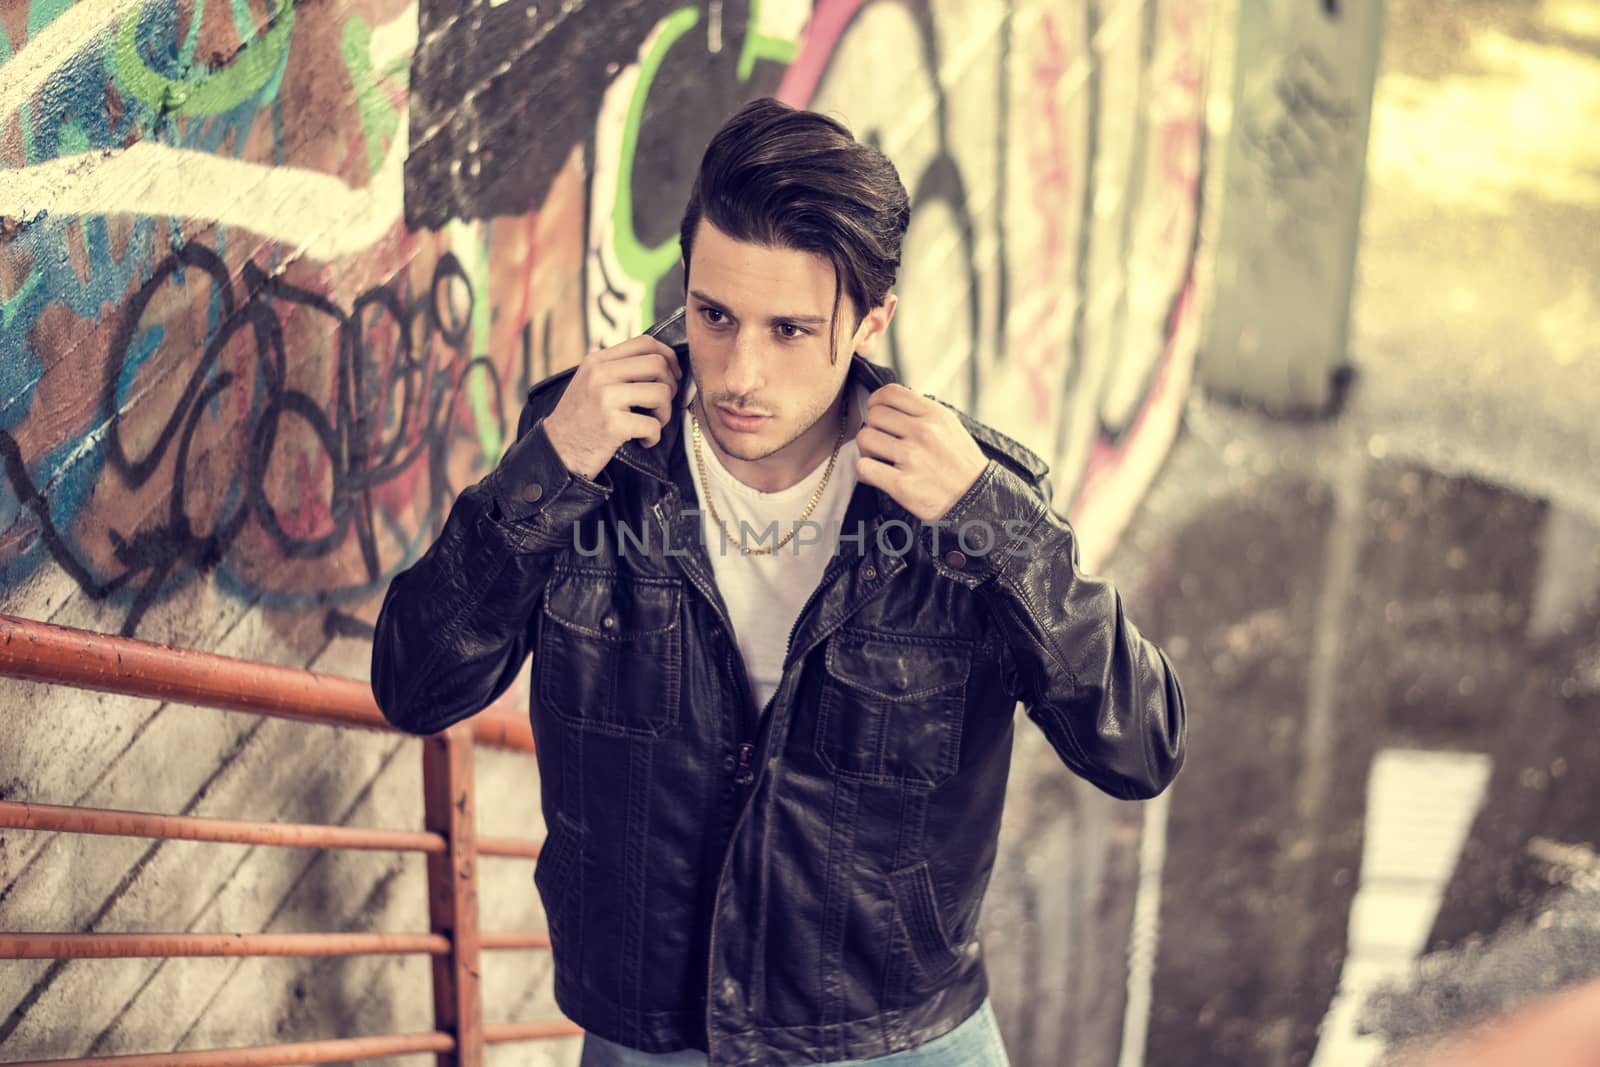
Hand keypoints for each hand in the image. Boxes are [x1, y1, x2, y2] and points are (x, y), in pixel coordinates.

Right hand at [543, 334, 682, 479]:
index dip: (668, 357)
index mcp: (597, 360)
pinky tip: (642, 441)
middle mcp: (600, 374)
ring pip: (661, 393)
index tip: (673, 376)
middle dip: (670, 387)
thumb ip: (619, 369)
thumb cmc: (581, 420)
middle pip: (658, 364)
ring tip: (651, 424)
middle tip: (661, 406)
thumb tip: (663, 362)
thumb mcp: (592, 383)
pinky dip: (654, 437)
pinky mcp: (611, 424)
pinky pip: (653, 425)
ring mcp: (604, 398)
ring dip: (665, 414)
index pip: (645, 343)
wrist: (556, 452)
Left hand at [854, 384, 988, 521]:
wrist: (976, 497)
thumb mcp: (950, 426)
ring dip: (867, 450)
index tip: (876, 411)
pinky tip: (876, 475)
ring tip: (879, 458)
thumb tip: (890, 405)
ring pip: (865, 439)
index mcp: (934, 414)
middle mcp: (923, 432)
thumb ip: (922, 413)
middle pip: (874, 415)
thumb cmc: (960, 463)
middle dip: (873, 427)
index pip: (890, 393)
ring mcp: (912, 458)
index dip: (876, 401)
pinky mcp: (902, 484)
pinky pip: (864, 468)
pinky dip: (865, 472)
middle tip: (881, 441)